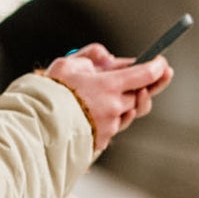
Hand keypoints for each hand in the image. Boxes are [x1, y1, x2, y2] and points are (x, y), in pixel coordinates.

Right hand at [42, 42, 173, 152]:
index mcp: (109, 86)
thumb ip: (92, 56)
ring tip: (105, 97)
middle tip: (148, 78)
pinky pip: (113, 126)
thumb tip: (109, 57)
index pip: (145, 75)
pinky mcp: (101, 141)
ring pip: (127, 113)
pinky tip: (93, 113)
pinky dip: (109, 117)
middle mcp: (114, 107)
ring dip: (123, 103)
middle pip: (142, 96)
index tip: (162, 62)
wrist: (36, 126)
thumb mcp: (68, 63)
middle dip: (145, 87)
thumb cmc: (50, 92)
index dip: (157, 67)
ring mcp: (109, 126)